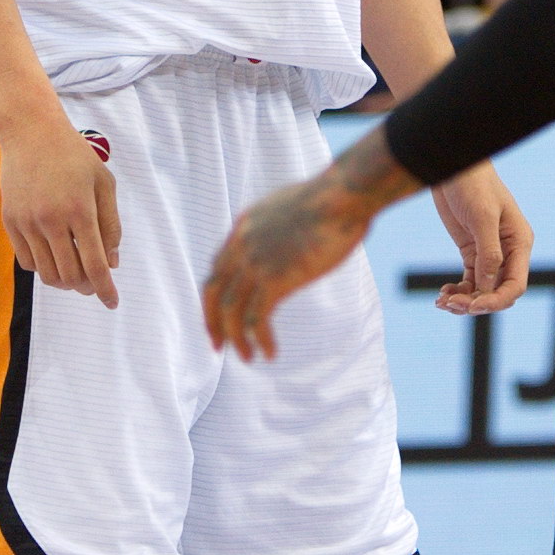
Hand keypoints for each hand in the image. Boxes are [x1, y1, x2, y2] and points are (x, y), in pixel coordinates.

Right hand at [0, 102, 123, 308]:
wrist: (31, 133)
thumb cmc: (74, 156)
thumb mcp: (104, 184)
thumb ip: (111, 225)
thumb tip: (112, 263)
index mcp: (80, 210)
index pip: (95, 264)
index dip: (105, 289)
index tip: (112, 303)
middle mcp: (51, 220)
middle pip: (70, 275)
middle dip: (87, 288)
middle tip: (95, 286)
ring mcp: (27, 222)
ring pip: (47, 273)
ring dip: (65, 282)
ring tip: (76, 274)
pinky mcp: (10, 221)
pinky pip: (26, 262)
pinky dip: (43, 269)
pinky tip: (54, 259)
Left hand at [206, 147, 396, 358]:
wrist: (342, 196)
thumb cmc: (333, 198)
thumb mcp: (296, 207)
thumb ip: (284, 226)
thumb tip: (297, 237)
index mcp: (244, 226)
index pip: (218, 267)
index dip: (217, 294)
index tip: (224, 313)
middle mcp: (242, 245)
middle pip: (213, 291)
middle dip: (213, 321)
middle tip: (217, 345)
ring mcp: (256, 263)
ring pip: (232, 311)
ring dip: (236, 339)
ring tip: (246, 358)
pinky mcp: (276, 280)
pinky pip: (257, 320)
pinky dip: (260, 340)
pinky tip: (270, 353)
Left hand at [430, 165, 532, 314]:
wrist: (452, 166)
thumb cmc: (473, 184)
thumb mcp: (483, 216)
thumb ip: (489, 252)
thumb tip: (488, 287)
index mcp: (519, 243)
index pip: (516, 284)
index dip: (496, 300)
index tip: (473, 305)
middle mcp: (508, 252)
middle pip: (498, 292)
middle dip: (477, 303)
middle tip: (451, 304)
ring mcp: (489, 253)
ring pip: (482, 290)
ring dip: (464, 301)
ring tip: (442, 302)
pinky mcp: (471, 251)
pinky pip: (469, 282)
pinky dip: (458, 291)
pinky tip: (442, 294)